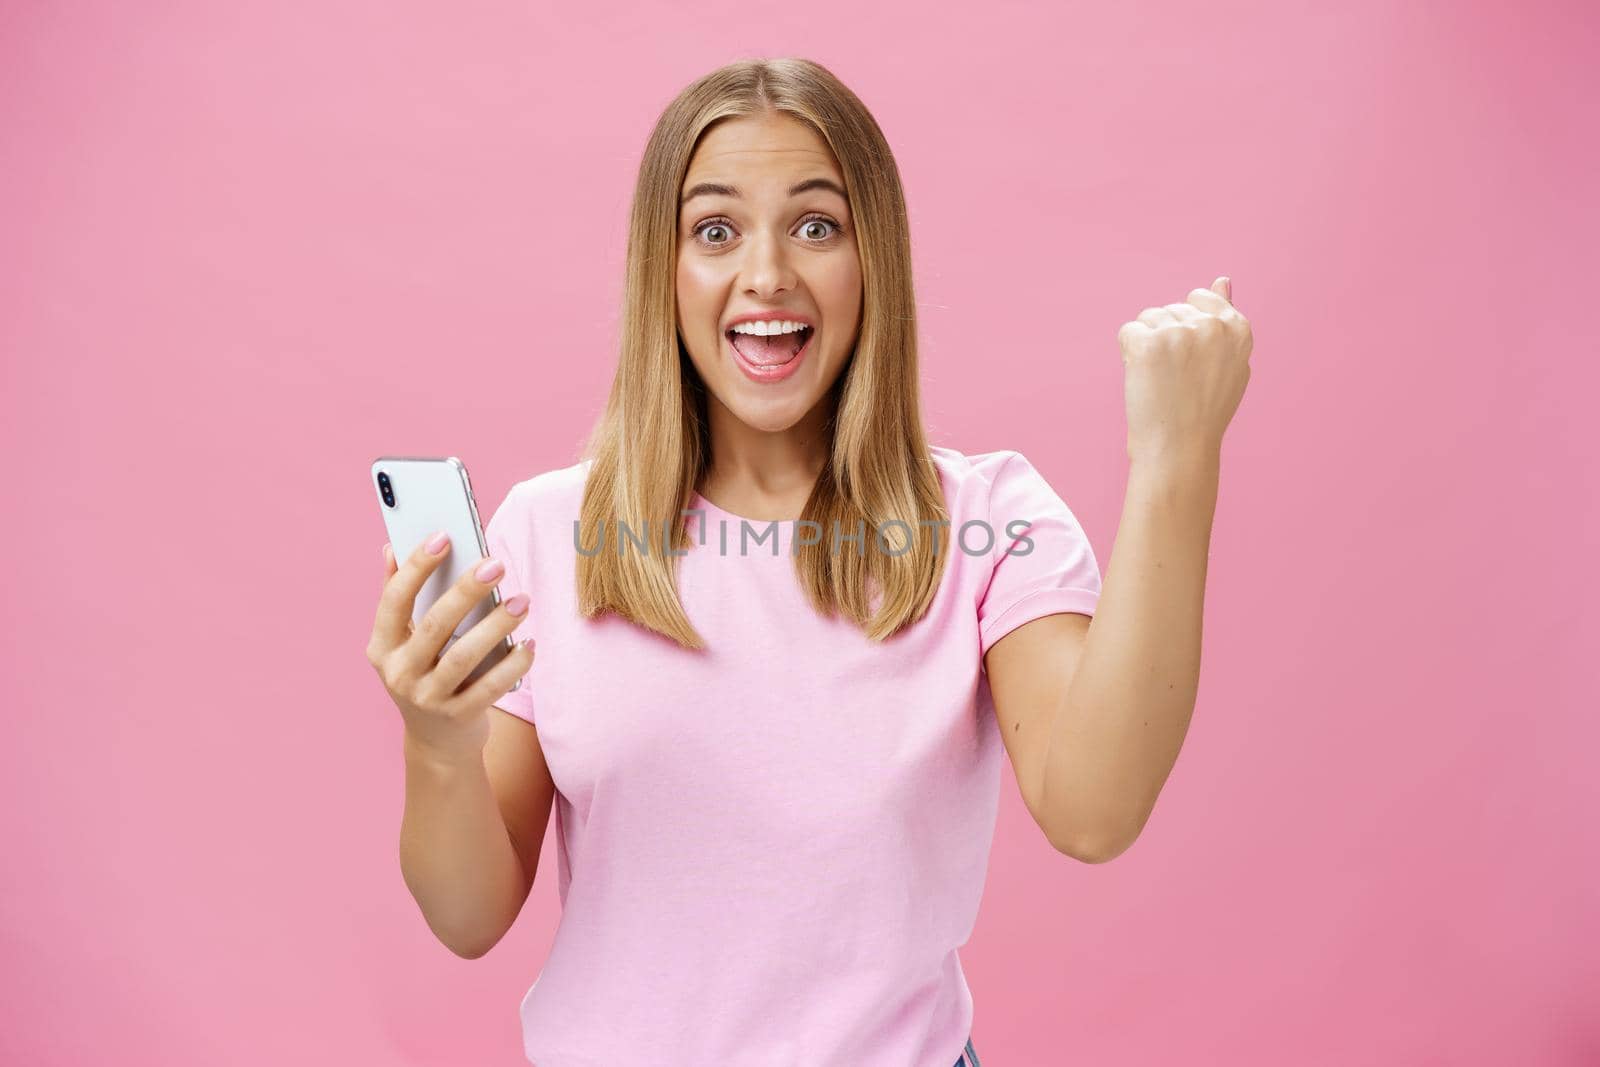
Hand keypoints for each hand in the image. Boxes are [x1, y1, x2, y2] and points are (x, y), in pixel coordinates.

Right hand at [366, 536, 535, 761]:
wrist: (437, 741)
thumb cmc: (425, 674)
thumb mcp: (404, 642)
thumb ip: (398, 597)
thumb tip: (391, 547)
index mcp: (382, 647)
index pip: (395, 599)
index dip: (417, 566)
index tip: (444, 536)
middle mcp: (399, 673)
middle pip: (434, 625)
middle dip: (467, 591)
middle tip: (496, 564)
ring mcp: (427, 698)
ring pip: (463, 657)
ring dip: (496, 625)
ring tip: (522, 601)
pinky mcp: (458, 717)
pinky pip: (490, 687)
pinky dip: (513, 664)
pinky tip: (529, 644)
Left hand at [1116, 276, 1253, 466]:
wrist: (1179, 447)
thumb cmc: (1203, 410)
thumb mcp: (1230, 363)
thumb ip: (1226, 320)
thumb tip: (1221, 280)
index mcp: (1237, 328)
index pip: (1200, 298)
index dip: (1188, 328)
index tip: (1190, 359)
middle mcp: (1211, 325)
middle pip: (1172, 310)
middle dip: (1167, 338)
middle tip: (1177, 378)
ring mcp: (1179, 332)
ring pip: (1148, 318)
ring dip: (1147, 345)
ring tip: (1162, 380)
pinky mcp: (1148, 342)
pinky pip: (1128, 332)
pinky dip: (1129, 354)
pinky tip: (1144, 378)